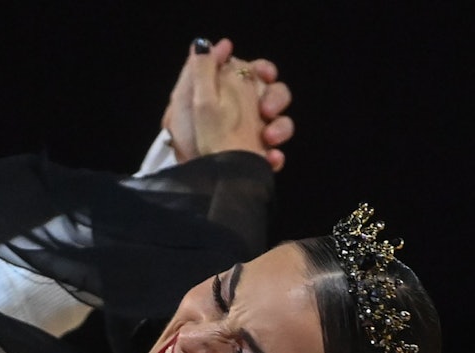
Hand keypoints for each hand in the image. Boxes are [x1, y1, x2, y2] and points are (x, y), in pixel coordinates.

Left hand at [162, 37, 294, 170]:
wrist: (199, 186)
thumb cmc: (192, 141)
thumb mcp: (193, 102)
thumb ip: (202, 70)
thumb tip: (208, 44)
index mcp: (224, 96)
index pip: (250, 72)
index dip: (261, 70)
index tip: (263, 75)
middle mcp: (239, 114)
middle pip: (272, 93)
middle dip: (276, 98)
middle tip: (266, 110)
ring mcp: (249, 138)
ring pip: (281, 122)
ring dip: (280, 127)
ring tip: (269, 138)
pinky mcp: (255, 162)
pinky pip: (276, 153)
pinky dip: (275, 155)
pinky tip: (270, 159)